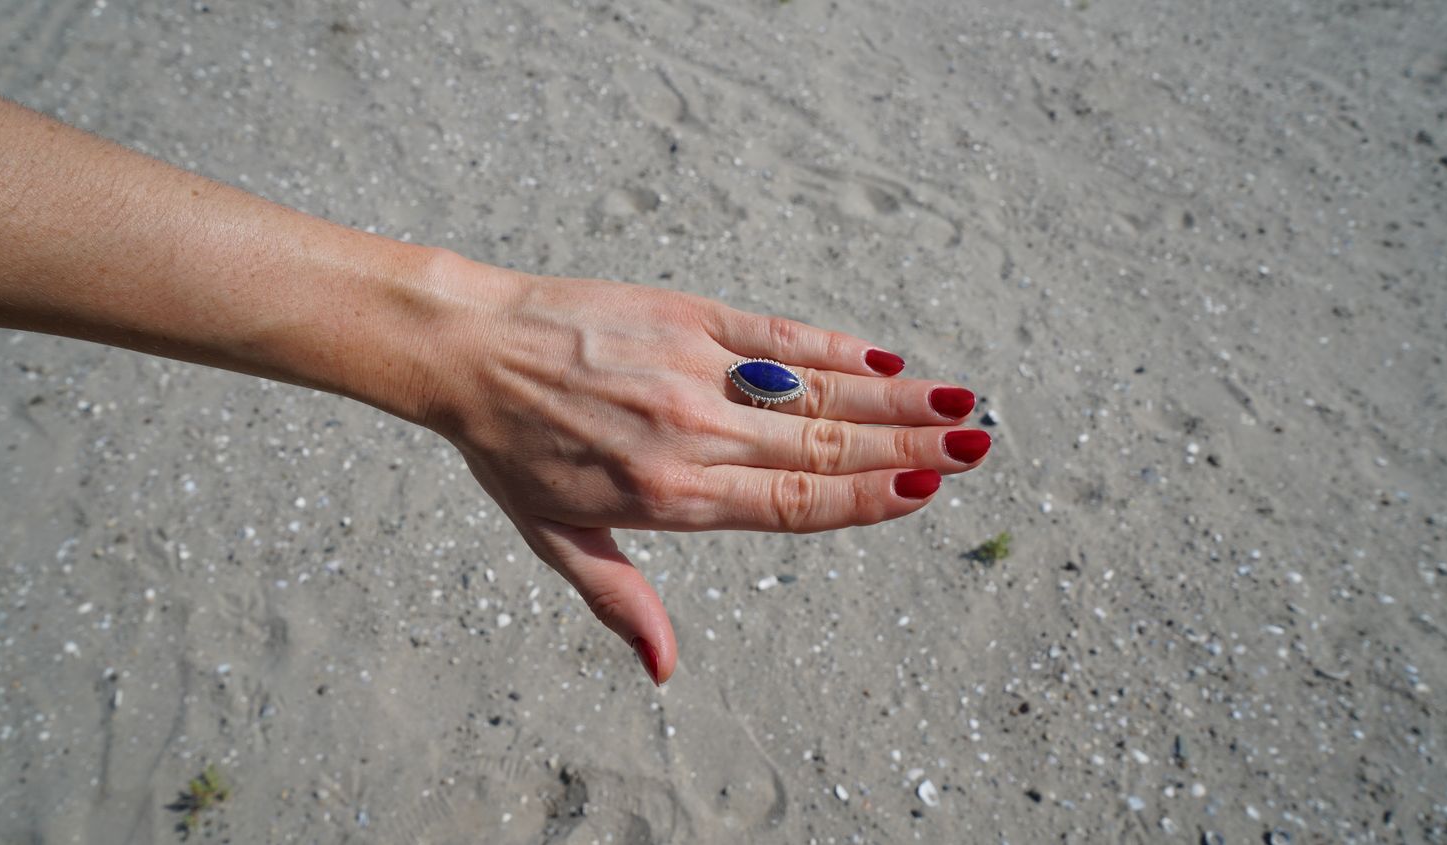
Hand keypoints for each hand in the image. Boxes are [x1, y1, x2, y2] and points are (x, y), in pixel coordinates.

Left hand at [397, 253, 991, 683]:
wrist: (469, 350)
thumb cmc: (510, 452)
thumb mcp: (558, 538)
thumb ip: (622, 598)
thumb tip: (664, 671)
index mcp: (669, 494)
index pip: (791, 502)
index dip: (865, 499)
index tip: (926, 491)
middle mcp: (693, 432)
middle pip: (821, 445)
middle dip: (908, 448)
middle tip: (977, 447)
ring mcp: (694, 368)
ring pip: (813, 390)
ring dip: (894, 399)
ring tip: (959, 403)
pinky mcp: (686, 313)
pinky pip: (775, 333)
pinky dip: (833, 348)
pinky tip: (883, 358)